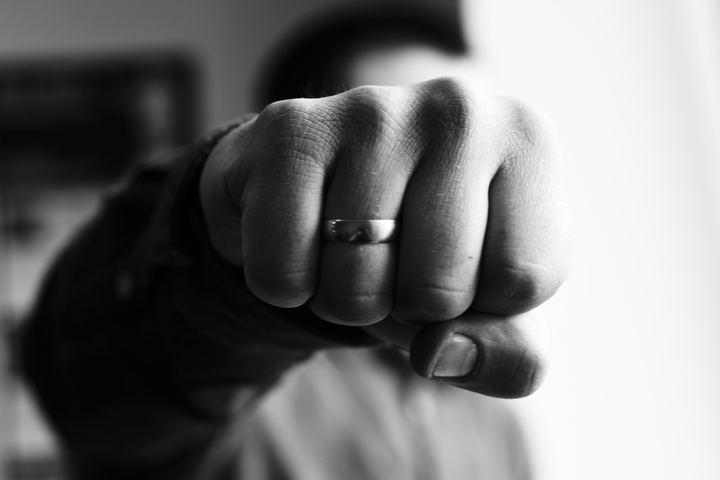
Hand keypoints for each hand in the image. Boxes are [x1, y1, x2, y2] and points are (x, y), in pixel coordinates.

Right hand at [200, 77, 572, 396]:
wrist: (335, 188)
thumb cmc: (427, 243)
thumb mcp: (494, 302)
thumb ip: (510, 353)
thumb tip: (440, 355)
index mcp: (527, 141)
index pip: (519, 283)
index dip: (482, 304)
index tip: (462, 262)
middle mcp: (459, 109)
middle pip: (438, 289)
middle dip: (407, 307)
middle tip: (396, 260)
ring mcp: (372, 111)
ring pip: (357, 286)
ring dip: (344, 298)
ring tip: (349, 247)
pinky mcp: (290, 130)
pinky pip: (282, 270)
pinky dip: (286, 284)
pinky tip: (300, 235)